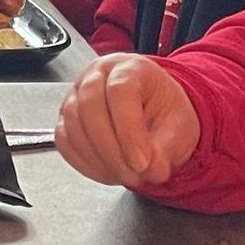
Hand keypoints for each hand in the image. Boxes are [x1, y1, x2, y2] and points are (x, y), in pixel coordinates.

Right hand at [53, 53, 201, 187]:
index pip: (120, 91)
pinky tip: (108, 172)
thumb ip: (166, 147)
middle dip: (112, 150)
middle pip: (89, 106)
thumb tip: (152, 169)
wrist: (153, 112)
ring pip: (73, 125)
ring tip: (126, 176)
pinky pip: (65, 141)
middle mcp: (97, 75)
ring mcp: (76, 94)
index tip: (143, 162)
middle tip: (135, 175)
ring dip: (99, 159)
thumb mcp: (179, 126)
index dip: (129, 131)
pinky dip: (85, 163)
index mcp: (130, 68)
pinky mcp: (66, 117)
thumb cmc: (164, 111)